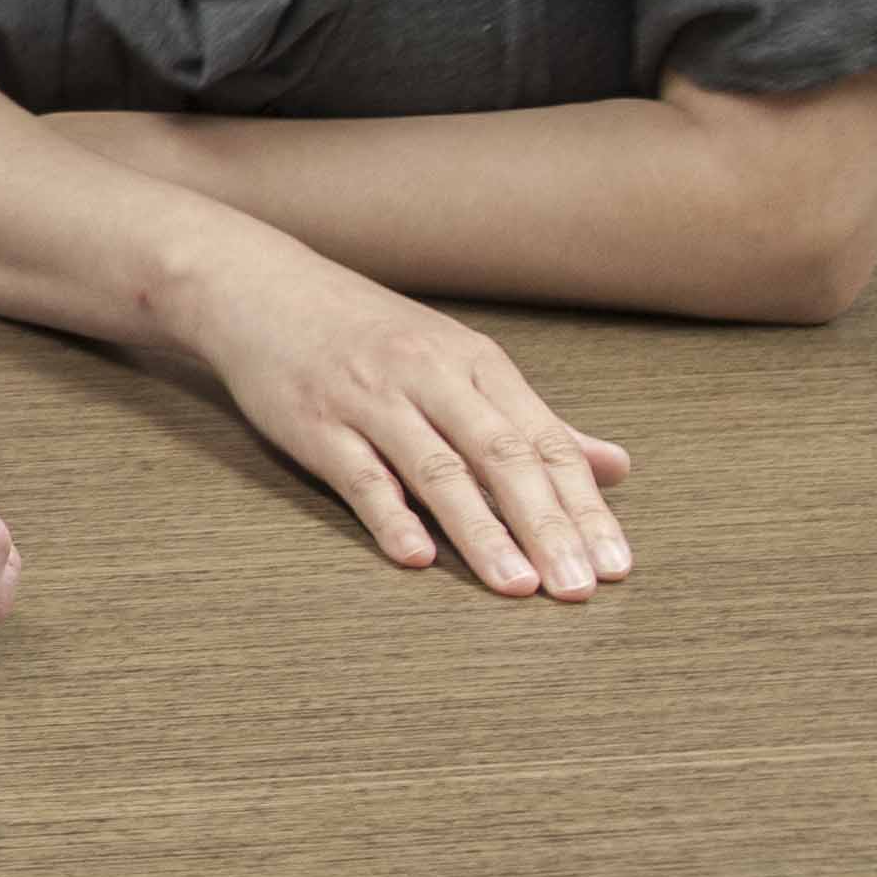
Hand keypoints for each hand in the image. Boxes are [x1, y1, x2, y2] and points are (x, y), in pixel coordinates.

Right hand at [183, 225, 632, 598]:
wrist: (260, 288)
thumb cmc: (367, 334)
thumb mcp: (459, 362)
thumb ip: (533, 421)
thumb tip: (615, 468)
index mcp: (476, 363)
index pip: (546, 443)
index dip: (585, 507)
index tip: (616, 565)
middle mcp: (430, 378)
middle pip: (502, 457)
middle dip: (547, 525)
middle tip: (579, 587)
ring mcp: (370, 400)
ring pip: (436, 470)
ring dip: (481, 532)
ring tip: (517, 585)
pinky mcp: (314, 424)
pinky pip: (358, 475)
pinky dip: (388, 515)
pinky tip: (416, 556)